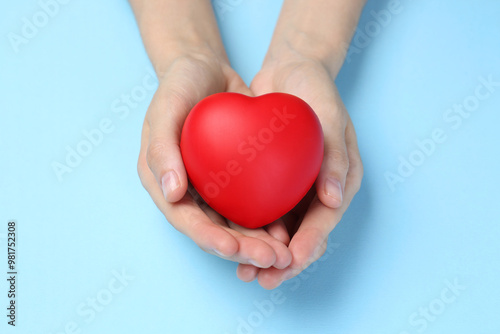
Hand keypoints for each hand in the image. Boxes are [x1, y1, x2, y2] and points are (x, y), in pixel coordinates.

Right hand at [137, 50, 292, 269]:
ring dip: (258, 243)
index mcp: (162, 182)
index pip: (185, 219)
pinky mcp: (235, 179)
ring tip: (284, 255)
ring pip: (235, 224)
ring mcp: (212, 187)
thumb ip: (161, 149)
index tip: (233, 249)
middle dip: (242, 249)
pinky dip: (268, 219)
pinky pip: (251, 203)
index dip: (208, 238)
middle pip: (214, 229)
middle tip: (271, 259)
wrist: (206, 70)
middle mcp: (188, 191)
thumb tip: (170, 194)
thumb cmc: (179, 85)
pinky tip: (288, 229)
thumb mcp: (165, 108)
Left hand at [236, 50, 363, 288]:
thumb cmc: (317, 90)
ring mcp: (295, 188)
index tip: (290, 261)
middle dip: (284, 262)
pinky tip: (231, 240)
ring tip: (244, 272)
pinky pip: (262, 210)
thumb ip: (335, 157)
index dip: (309, 244)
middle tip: (263, 279)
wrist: (291, 72)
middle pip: (303, 234)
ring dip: (264, 252)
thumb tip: (334, 200)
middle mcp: (318, 190)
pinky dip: (250, 228)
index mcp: (340, 181)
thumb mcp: (331, 116)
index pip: (326, 220)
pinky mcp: (273, 181)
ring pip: (281, 230)